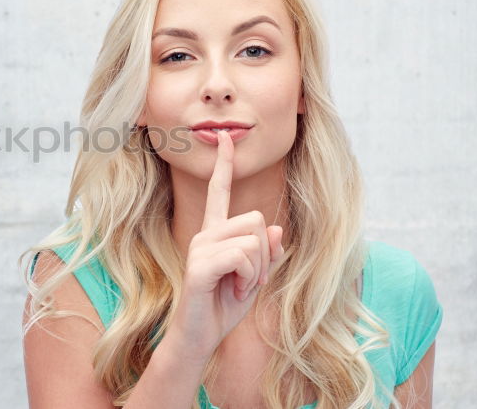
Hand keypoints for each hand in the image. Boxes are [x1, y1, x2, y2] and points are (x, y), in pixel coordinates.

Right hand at [171, 129, 286, 361]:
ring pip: (254, 239)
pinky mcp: (200, 265)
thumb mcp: (256, 279)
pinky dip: (250, 278)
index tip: (227, 138)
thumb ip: (268, 254)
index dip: (224, 165)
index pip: (219, 192)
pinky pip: (243, 257)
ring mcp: (200, 247)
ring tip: (240, 287)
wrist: (200, 338)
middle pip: (256, 219)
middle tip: (250, 279)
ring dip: (259, 270)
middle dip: (265, 254)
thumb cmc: (223, 307)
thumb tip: (277, 229)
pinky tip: (235, 291)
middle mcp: (205, 234)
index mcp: (215, 233)